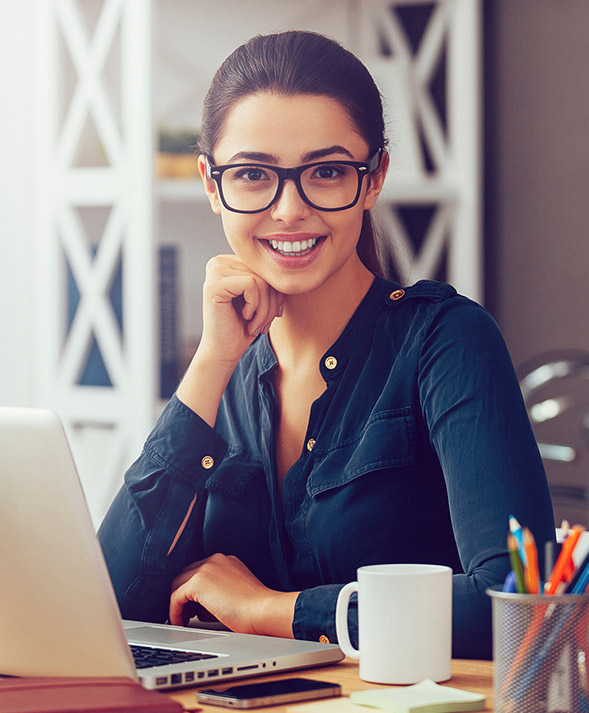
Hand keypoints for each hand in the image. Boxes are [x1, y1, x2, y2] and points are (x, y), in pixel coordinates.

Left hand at [169, 553, 296, 636]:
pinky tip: (181, 623)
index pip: (199, 571)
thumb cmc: (256, 608)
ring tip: (183, 619)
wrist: (264, 610)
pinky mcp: (198, 582)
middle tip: (185, 613)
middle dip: (183, 594)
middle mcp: (215, 559)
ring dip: (178, 603)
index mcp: (225, 560)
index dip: (193, 590)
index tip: (191, 605)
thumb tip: (200, 607)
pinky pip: (176, 597)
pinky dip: (175, 611)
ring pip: (178, 584)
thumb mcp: (236, 592)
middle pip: (186, 575)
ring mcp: (206, 568)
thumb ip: (219, 591)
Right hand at [198, 255, 283, 368]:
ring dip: (264, 308)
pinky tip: (245, 318)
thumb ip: (270, 280)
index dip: (275, 292)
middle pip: (263, 273)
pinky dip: (255, 306)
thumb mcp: (262, 299)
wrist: (224, 351)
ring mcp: (214, 271)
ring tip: (256, 325)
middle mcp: (218, 262)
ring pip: (260, 280)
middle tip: (264, 324)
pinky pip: (252, 284)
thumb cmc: (243, 327)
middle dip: (271, 302)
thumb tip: (294, 272)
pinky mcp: (214, 284)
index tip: (271, 315)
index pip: (265, 268)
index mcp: (229, 262)